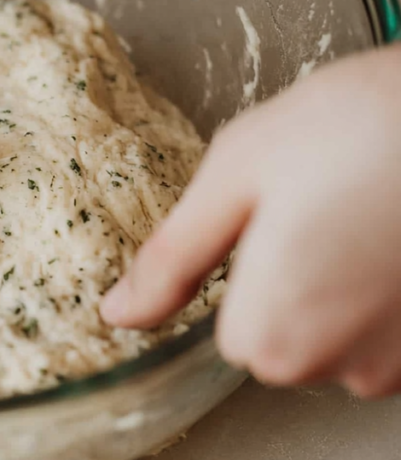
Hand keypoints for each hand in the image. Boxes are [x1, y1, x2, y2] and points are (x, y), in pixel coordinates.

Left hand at [102, 45, 400, 397]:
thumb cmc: (361, 125)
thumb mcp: (236, 176)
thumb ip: (173, 258)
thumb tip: (120, 311)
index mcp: (275, 333)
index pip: (228, 330)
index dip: (249, 264)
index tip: (280, 214)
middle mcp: (343, 368)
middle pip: (286, 338)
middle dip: (296, 276)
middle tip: (326, 203)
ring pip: (341, 333)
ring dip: (346, 280)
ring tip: (369, 210)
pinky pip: (389, 328)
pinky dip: (388, 285)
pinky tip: (395, 231)